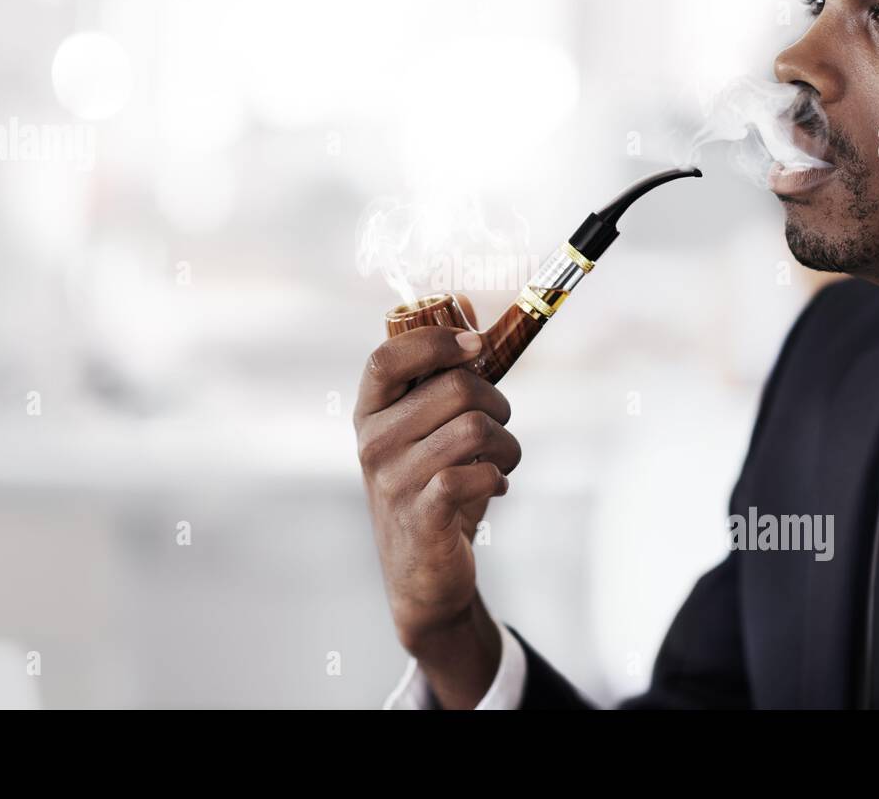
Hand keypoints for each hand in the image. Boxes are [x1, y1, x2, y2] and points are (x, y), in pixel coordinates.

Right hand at [354, 295, 519, 702]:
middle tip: (500, 427)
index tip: (476, 346)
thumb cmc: (430, 488)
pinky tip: (495, 487)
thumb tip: (464, 303)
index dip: (435, 342)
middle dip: (497, 403)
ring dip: (507, 444)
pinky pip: (474, 475)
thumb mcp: (429, 427)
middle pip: (455, 388)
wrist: (422, 575)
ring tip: (501, 462)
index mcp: (370, 411)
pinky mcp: (421, 516)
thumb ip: (443, 368)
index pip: (387, 358)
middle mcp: (374, 442)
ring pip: (476, 429)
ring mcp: (393, 480)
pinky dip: (498, 477)